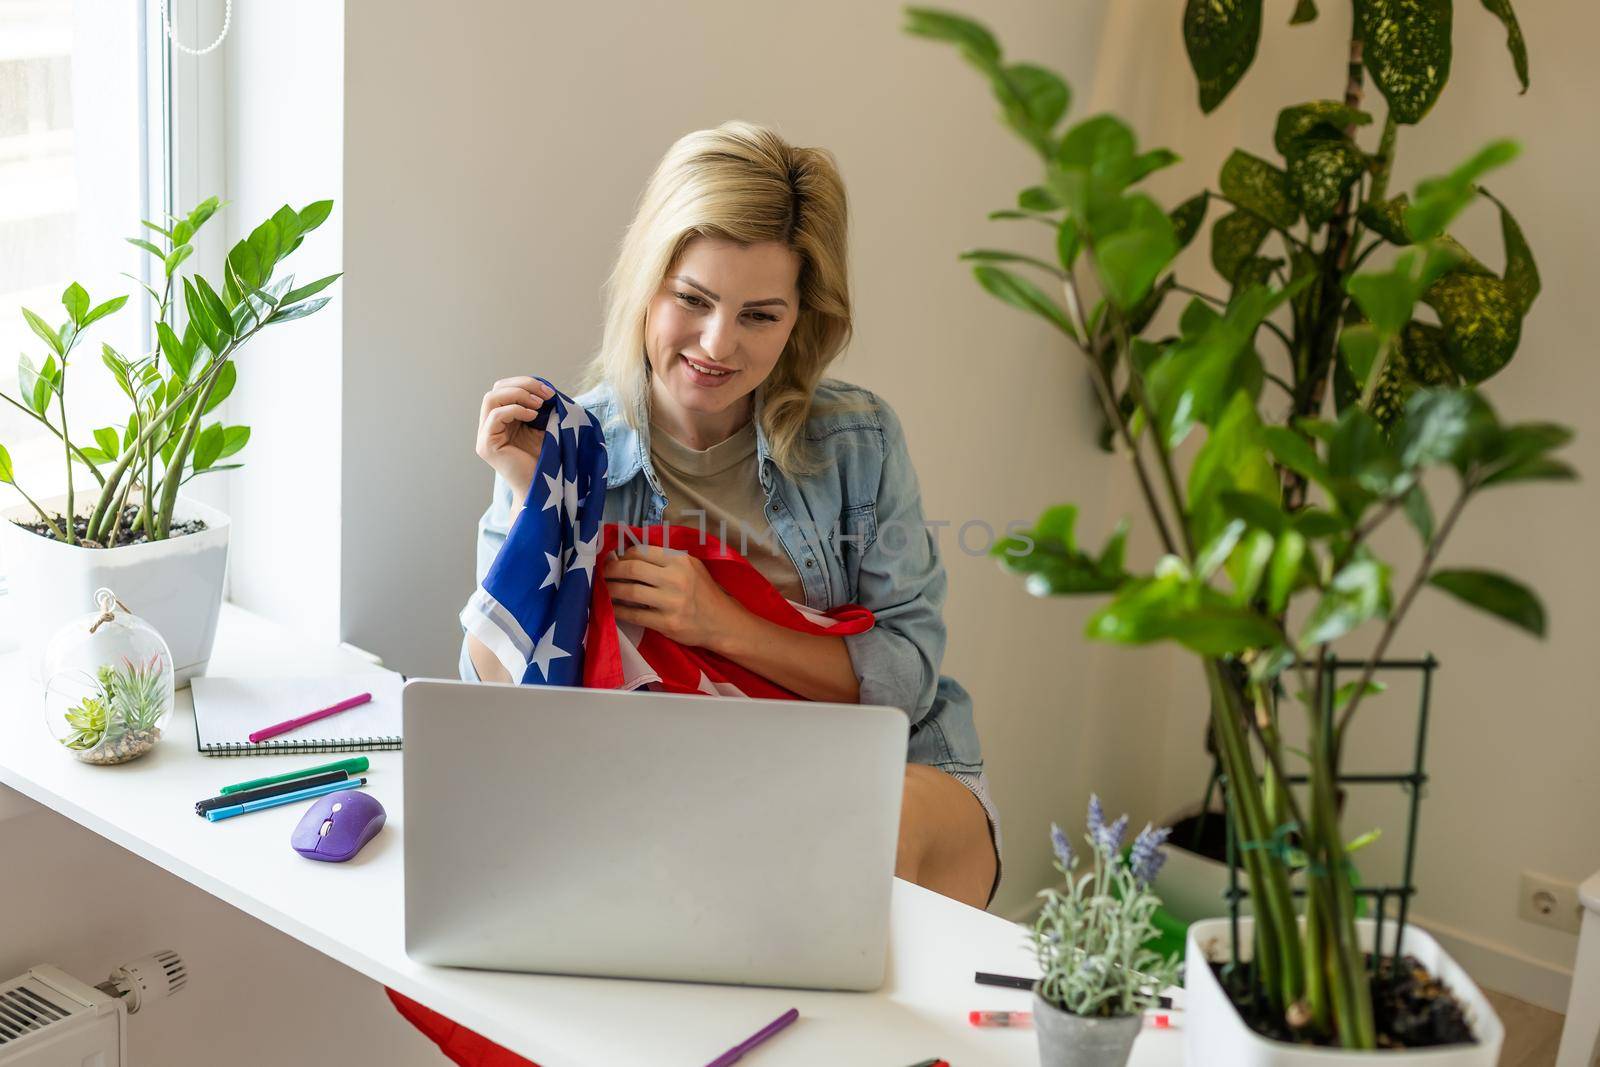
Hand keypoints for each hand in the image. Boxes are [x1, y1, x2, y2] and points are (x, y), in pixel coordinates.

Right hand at [475, 376, 554, 505]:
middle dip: (523, 385)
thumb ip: (539, 407)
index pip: (503, 389)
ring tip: (539, 404)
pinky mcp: (486, 446)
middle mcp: (489, 427)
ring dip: (518, 395)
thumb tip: (545, 386)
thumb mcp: (543, 427)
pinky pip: (495, 417)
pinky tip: (533, 416)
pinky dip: (515, 410)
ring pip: (491, 399)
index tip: (550, 391)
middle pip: (496, 390)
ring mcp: (485, 436)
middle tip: (547, 395)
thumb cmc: (545, 460)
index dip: (525, 383)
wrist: (544, 489)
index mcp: (502, 420)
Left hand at [606, 544, 745, 649]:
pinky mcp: (667, 623)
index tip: (615, 560)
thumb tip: (630, 554)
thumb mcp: (692, 567)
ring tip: (604, 589)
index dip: (623, 555)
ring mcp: (671, 602)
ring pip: (630, 592)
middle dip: (611, 570)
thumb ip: (666, 559)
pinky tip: (613, 607)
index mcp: (680, 561)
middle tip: (603, 573)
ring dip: (611, 590)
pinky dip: (619, 610)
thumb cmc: (704, 592)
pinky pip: (634, 615)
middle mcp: (676, 579)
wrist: (722, 622)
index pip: (642, 552)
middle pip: (632, 569)